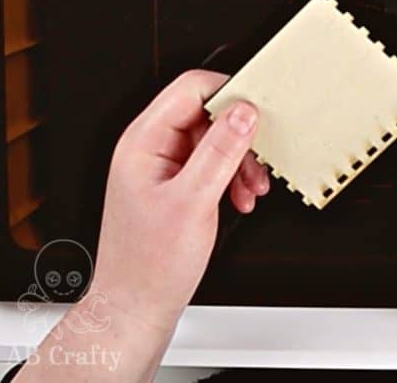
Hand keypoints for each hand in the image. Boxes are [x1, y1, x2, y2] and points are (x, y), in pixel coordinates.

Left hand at [17, 70, 269, 380]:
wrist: (137, 306)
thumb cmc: (149, 265)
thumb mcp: (193, 202)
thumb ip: (219, 152)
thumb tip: (243, 111)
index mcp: (143, 142)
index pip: (190, 89)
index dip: (228, 94)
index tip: (258, 113)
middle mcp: (151, 148)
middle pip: (207, 114)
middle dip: (239, 139)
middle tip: (257, 164)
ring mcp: (163, 166)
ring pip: (215, 140)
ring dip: (240, 162)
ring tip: (250, 189)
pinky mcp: (176, 183)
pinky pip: (213, 164)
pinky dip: (233, 178)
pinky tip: (241, 198)